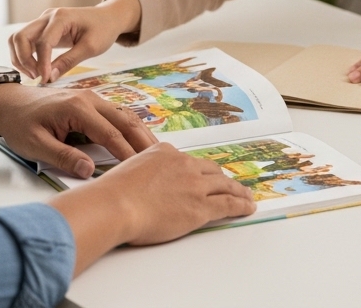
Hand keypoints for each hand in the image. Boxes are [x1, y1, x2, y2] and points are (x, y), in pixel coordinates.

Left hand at [0, 83, 156, 177]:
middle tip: (162, 160)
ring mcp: (92, 99)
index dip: (127, 153)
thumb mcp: (35, 144)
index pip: (110, 134)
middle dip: (144, 141)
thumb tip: (89, 171)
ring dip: (141, 133)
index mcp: (77, 108)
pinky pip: (117, 115)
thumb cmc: (19, 123)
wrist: (8, 103)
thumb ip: (63, 157)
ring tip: (156, 152)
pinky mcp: (91, 103)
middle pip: (126, 120)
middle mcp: (90, 99)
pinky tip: (139, 141)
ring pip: (125, 115)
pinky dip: (130, 128)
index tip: (140, 170)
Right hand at [9, 0, 141, 82]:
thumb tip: (49, 78)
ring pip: (17, 39)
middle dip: (23, 60)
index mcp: (61, 17)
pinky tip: (35, 69)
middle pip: (20, 37)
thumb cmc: (103, 29)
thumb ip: (69, 61)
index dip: (41, 63)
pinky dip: (24, 56)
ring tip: (34, 74)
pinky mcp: (42, 29)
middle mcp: (47, 17)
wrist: (107, 17)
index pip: (43, 42)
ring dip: (20, 58)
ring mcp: (43, 21)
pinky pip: (24, 42)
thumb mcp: (91, 47)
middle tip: (37, 77)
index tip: (45, 79)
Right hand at [49, 143, 256, 270]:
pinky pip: (229, 203)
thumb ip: (141, 172)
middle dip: (220, 179)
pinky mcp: (201, 206)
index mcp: (165, 152)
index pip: (187, 161)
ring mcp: (195, 185)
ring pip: (224, 185)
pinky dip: (241, 205)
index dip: (197, 171)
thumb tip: (140, 184)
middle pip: (210, 171)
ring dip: (237, 191)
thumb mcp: (128, 170)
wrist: (116, 205)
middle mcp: (184, 164)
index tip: (202, 175)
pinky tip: (248, 207)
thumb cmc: (112, 194)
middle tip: (229, 184)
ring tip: (245, 197)